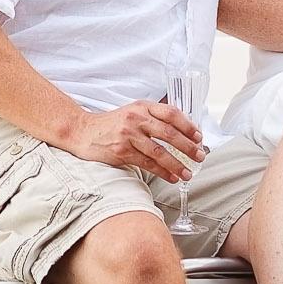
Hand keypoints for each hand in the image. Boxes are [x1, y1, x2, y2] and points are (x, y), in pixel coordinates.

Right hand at [63, 100, 202, 181]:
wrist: (83, 131)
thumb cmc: (111, 124)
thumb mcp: (133, 111)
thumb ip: (153, 116)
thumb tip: (182, 129)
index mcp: (142, 106)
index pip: (171, 113)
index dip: (188, 126)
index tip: (199, 137)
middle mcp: (137, 118)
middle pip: (169, 133)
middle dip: (188, 147)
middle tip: (199, 156)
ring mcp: (129, 135)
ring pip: (160, 151)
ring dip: (177, 164)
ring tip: (188, 173)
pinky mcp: (122, 151)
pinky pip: (147, 163)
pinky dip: (162, 172)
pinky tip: (171, 177)